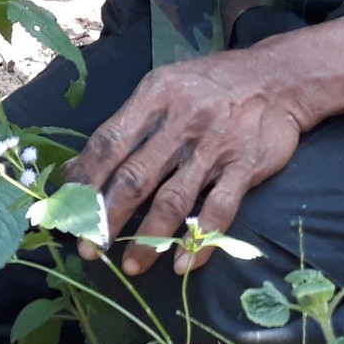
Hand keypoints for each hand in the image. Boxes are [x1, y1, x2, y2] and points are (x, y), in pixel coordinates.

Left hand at [62, 50, 303, 277]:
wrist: (276, 77)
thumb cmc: (208, 85)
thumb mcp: (162, 88)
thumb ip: (124, 127)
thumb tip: (73, 169)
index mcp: (155, 96)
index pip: (109, 142)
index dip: (86, 180)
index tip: (67, 211)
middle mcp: (182, 120)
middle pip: (135, 177)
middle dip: (107, 217)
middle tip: (89, 248)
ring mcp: (215, 145)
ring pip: (173, 199)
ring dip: (149, 238)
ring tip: (131, 266)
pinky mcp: (245, 165)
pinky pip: (219, 210)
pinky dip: (199, 241)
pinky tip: (182, 264)